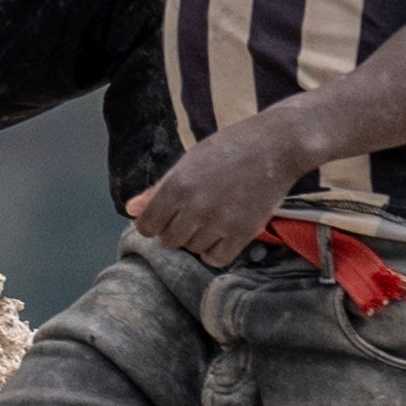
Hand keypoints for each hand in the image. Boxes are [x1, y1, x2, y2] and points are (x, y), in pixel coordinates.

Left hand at [127, 116, 318, 267]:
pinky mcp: (244, 233)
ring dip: (195, 240)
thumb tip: (131, 210)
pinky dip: (214, 252)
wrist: (274, 147)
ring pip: (192, 249)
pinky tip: (218, 236)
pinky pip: (217, 258)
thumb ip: (158, 190)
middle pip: (168, 240)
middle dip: (173, 232)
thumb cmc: (227, 149)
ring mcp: (220, 222)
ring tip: (208, 220)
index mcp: (176, 186)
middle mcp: (195, 207)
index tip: (161, 220)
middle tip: (188, 217)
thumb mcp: (188, 163)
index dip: (150, 225)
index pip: (147, 225)